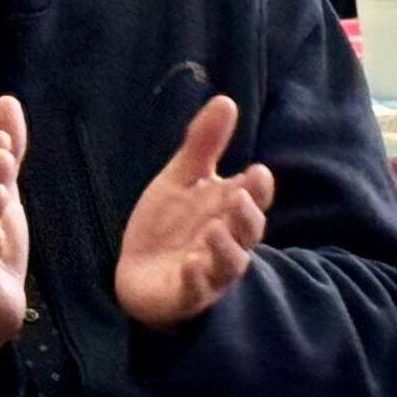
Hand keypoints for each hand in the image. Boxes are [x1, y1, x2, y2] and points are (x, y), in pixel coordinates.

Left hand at [114, 92, 274, 331]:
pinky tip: (190, 265)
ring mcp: (209, 271)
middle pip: (247, 232)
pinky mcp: (186, 295)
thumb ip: (203, 145)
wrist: (138, 272)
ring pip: (228, 264)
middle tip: (239, 197)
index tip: (256, 171)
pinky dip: (196, 279)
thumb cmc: (170, 225)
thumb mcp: (181, 179)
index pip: (252, 198)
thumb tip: (226, 100)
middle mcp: (226, 242)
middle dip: (246, 216)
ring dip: (225, 248)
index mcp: (227, 212)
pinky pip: (196, 291)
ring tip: (215, 230)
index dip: (257, 188)